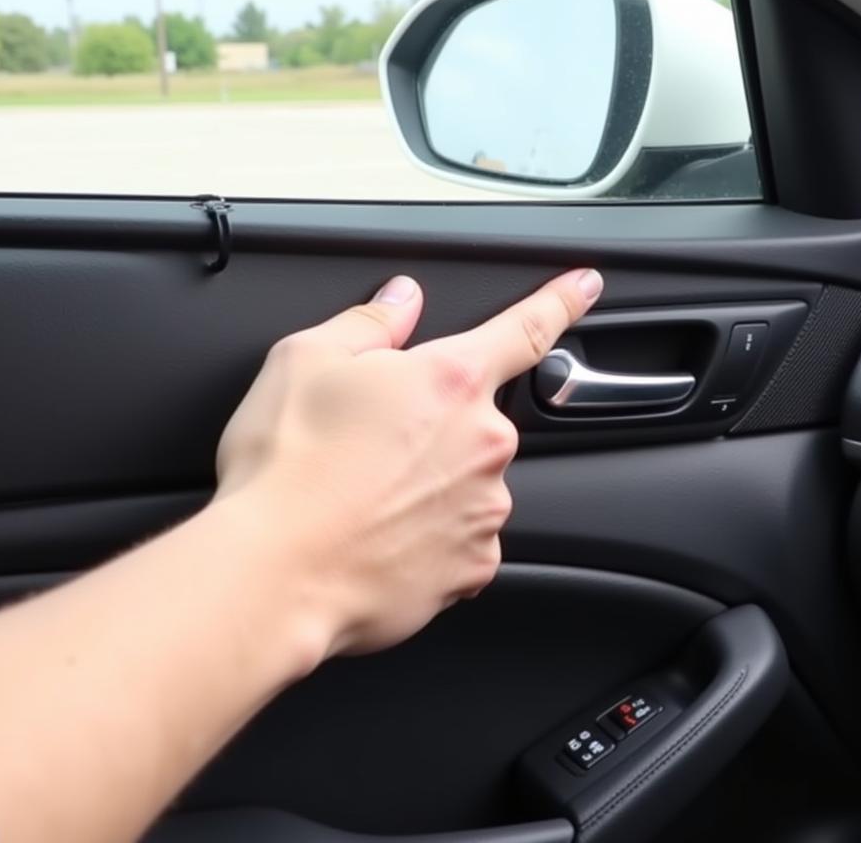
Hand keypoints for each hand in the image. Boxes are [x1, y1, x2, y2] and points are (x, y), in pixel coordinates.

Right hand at [214, 268, 602, 663]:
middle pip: (475, 416)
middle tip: (368, 442)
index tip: (586, 286)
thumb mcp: (307, 359)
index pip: (525, 326)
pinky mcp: (472, 566)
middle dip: (432, 422)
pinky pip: (462, 537)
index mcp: (451, 379)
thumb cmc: (287, 466)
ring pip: (467, 479)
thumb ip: (370, 321)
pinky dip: (430, 533)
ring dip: (430, 479)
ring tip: (364, 493)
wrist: (274, 574)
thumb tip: (402, 300)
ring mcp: (484, 509)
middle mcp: (483, 442)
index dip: (561, 300)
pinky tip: (379, 533)